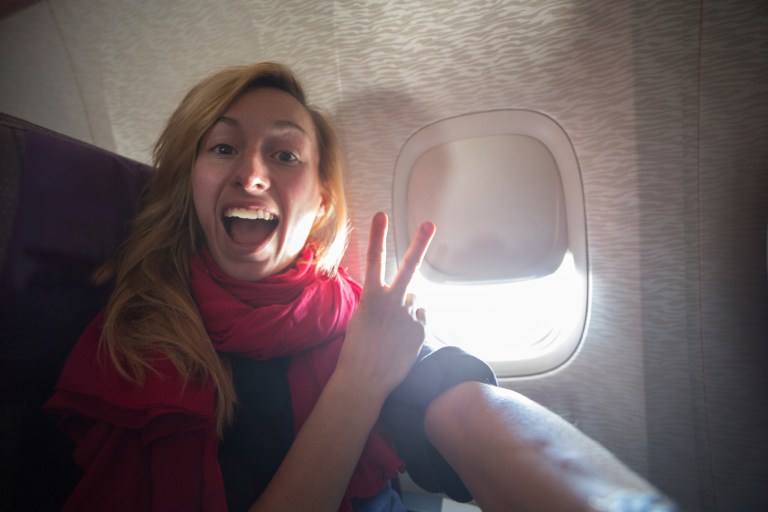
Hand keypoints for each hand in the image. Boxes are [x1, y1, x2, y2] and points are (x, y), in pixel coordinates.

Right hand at [336, 212, 435, 402]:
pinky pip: (420, 320)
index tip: (381, 214)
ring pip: (414, 301)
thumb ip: (384, 302)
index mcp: (371, 298)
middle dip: (419, 244)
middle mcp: (392, 303)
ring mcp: (408, 316)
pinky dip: (413, 326)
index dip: (377, 236)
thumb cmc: (359, 348)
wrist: (365, 379)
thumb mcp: (362, 318)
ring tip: (392, 332)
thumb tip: (413, 297)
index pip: (373, 260)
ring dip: (407, 310)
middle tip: (429, 224)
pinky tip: (401, 341)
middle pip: (409, 267)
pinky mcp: (420, 331)